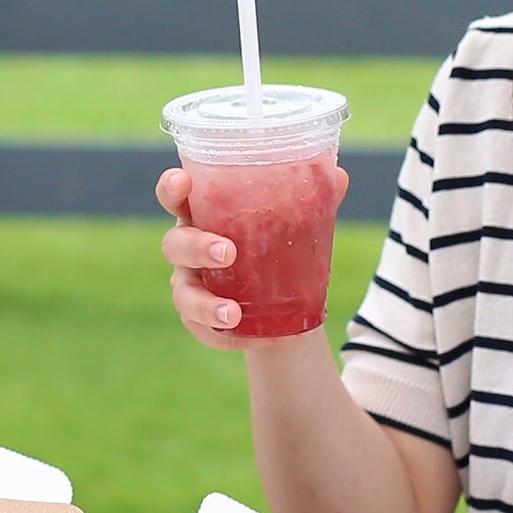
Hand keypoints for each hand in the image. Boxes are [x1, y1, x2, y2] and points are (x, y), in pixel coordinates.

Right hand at [155, 164, 348, 347]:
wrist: (282, 303)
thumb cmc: (276, 244)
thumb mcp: (295, 222)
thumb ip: (313, 200)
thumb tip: (340, 176)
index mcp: (205, 214)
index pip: (176, 195)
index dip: (172, 188)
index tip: (182, 182)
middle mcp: (189, 248)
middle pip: (175, 244)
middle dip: (197, 246)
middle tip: (228, 252)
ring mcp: (190, 286)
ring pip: (183, 294)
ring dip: (205, 304)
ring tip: (233, 314)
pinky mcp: (199, 321)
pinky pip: (202, 329)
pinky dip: (222, 334)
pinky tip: (246, 336)